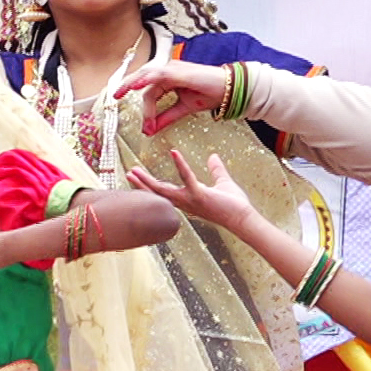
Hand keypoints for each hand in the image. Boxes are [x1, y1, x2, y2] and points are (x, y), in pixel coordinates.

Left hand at [113, 61, 230, 136]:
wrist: (229, 91)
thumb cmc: (210, 95)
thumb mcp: (183, 109)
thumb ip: (166, 117)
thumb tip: (150, 130)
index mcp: (169, 78)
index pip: (149, 90)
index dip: (145, 108)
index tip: (146, 128)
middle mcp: (169, 70)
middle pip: (142, 77)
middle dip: (127, 86)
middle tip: (115, 97)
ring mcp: (174, 68)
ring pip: (148, 76)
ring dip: (133, 84)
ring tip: (121, 93)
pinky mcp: (180, 71)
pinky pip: (159, 74)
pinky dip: (147, 79)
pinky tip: (137, 86)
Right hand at [127, 150, 255, 231]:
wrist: (242, 218)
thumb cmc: (234, 204)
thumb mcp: (222, 182)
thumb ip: (216, 169)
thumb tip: (213, 156)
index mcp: (187, 199)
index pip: (164, 192)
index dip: (151, 186)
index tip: (139, 178)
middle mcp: (184, 201)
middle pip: (157, 193)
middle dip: (141, 184)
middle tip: (128, 174)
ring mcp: (189, 199)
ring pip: (163, 190)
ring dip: (147, 180)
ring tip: (134, 171)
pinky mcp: (199, 195)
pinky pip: (186, 177)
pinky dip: (180, 164)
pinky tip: (174, 152)